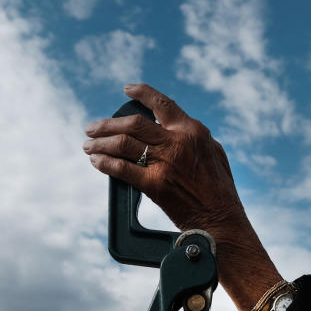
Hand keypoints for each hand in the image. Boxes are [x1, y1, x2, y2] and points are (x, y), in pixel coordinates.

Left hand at [83, 84, 281, 310]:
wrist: (221, 220)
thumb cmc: (220, 190)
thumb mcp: (214, 153)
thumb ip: (193, 138)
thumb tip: (172, 127)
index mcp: (192, 131)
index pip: (162, 105)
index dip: (142, 93)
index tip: (127, 90)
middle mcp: (177, 143)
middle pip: (133, 124)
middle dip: (107, 124)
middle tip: (92, 128)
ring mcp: (165, 163)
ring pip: (123, 143)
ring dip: (101, 143)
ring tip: (89, 145)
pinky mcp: (154, 184)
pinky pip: (121, 168)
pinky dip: (105, 163)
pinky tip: (97, 162)